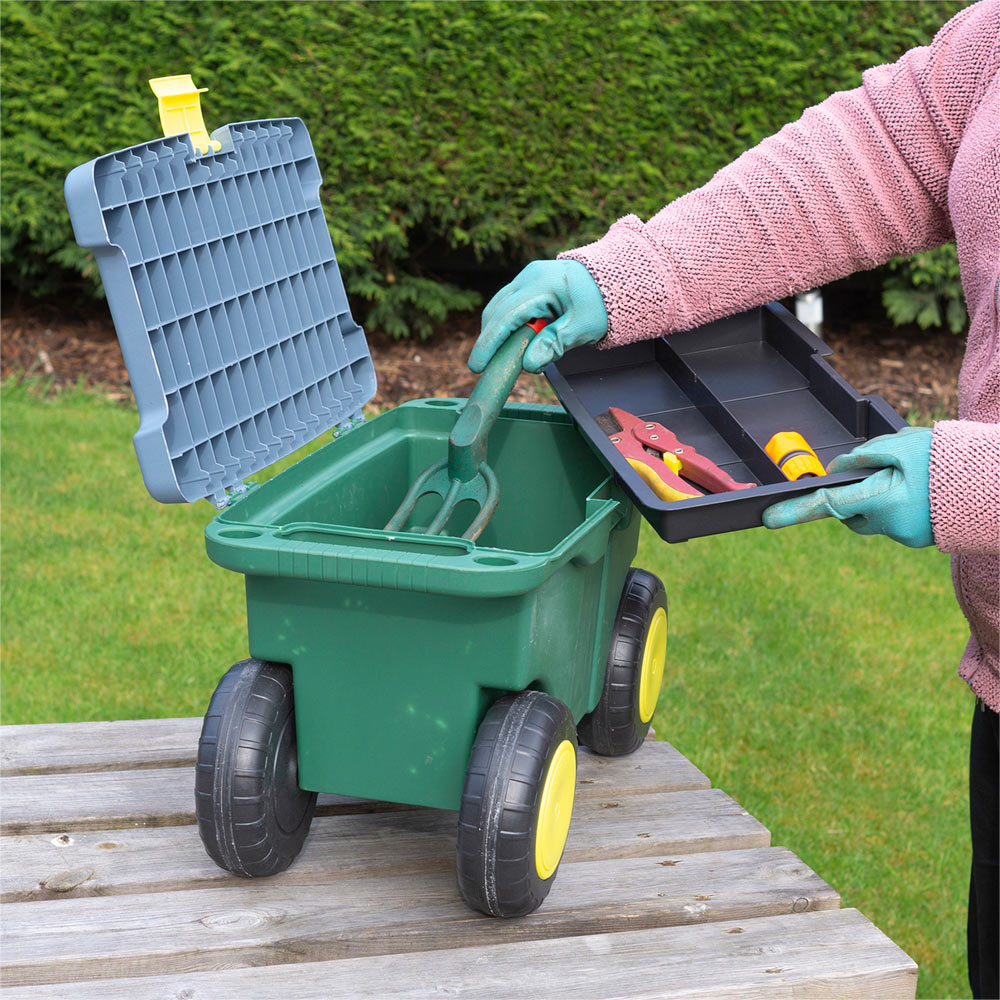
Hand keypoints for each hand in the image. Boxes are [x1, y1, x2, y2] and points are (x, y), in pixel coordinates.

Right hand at [469, 260, 607, 373]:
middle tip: (487, 367)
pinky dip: (508, 324)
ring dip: (497, 332)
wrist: (614, 279)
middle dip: (489, 340)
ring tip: (502, 357)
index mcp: (541, 284)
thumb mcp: (582, 328)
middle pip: (496, 311)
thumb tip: (528, 365)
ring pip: (499, 307)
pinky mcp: (529, 282)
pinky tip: (515, 342)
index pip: (506, 316)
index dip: (489, 343)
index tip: (477, 366)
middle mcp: (529, 276)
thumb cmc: (600, 303)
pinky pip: (510, 304)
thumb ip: (554, 344)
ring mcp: (527, 277)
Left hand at [762, 426, 933, 547]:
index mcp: (884, 501)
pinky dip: (899, 504)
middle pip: (851, 513)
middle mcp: (891, 526)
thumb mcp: (905, 446)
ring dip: (880, 497)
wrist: (996, 484)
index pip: (828, 506)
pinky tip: (922, 490)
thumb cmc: (950, 461)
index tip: (768, 519)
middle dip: (854, 495)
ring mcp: (906, 536)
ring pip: (873, 517)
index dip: (795, 511)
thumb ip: (865, 456)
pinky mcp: (918, 539)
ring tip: (913, 477)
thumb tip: (837, 470)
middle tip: (881, 472)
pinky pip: (894, 521)